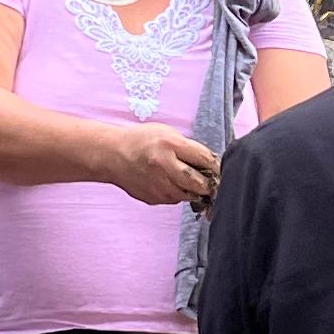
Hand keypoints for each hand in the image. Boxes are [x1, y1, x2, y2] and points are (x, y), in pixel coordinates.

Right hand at [98, 125, 221, 208]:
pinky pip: (174, 200)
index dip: (217, 166)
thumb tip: (210, 164)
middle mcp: (164, 166)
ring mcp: (158, 185)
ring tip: (188, 180)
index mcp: (170, 145)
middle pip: (199, 183)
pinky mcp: (153, 198)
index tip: (221, 169)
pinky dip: (178, 193)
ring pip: (188, 195)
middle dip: (208, 184)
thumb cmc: (142, 140)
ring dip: (193, 190)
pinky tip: (170, 182)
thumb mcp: (167, 133)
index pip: (205, 159)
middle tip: (211, 181)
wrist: (112, 155)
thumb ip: (188, 148)